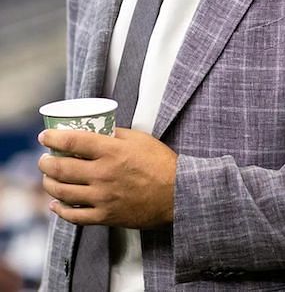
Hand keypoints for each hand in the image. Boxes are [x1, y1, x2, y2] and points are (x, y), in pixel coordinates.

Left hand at [38, 127, 176, 228]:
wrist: (178, 193)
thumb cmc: (162, 163)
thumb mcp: (142, 140)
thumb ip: (117, 135)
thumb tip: (96, 131)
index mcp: (113, 152)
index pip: (73, 141)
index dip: (53, 137)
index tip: (44, 136)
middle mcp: (103, 174)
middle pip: (61, 168)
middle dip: (45, 162)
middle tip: (44, 159)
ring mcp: (102, 197)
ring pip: (62, 192)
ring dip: (49, 184)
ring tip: (48, 178)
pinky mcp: (105, 216)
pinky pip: (74, 216)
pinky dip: (60, 210)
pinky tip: (56, 204)